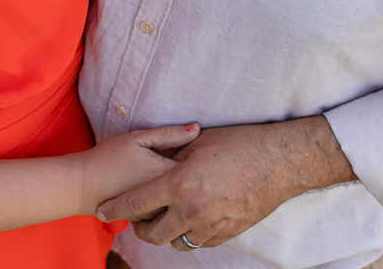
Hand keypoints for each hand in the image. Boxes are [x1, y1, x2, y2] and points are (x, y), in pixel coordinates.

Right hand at [78, 123, 200, 216]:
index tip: (197, 150)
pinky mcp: (147, 220)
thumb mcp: (137, 139)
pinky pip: (166, 213)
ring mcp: (156, 212)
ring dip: (182, 192)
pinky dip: (167, 202)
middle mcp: (164, 197)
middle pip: (192, 188)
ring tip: (179, 178)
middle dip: (193, 177)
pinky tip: (160, 190)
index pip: (198, 167)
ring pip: (180, 203)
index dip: (200, 158)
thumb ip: (169, 134)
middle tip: (190, 164)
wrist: (81, 186)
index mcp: (166, 174)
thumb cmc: (108, 159)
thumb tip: (197, 128)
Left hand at [96, 118, 352, 249]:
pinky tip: (192, 217)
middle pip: (151, 232)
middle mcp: (191, 210)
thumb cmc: (240, 144)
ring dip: (166, 231)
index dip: (115, 208)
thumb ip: (173, 153)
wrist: (280, 162)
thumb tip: (155, 160)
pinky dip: (190, 233)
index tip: (102, 210)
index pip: (136, 203)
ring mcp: (210, 226)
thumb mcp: (200, 142)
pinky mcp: (226, 233)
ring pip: (174, 241)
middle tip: (137, 216)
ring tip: (166, 215)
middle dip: (139, 227)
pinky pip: (198, 242)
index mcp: (180, 183)